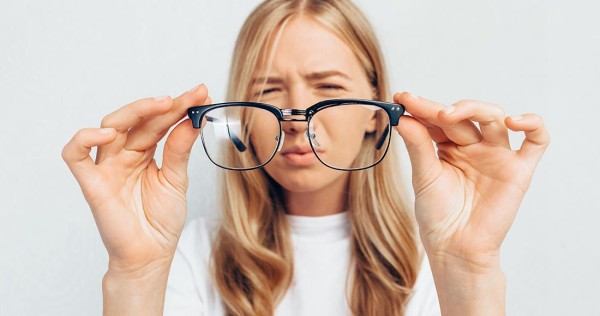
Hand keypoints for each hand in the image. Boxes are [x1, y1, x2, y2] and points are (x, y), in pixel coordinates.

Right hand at [62, 84, 209, 274]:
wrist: (150, 255)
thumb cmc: (160, 221)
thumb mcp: (176, 179)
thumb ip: (180, 150)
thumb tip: (193, 120)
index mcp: (144, 153)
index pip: (158, 122)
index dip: (179, 107)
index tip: (201, 94)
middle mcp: (123, 155)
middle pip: (138, 120)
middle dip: (164, 106)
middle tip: (189, 97)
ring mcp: (106, 166)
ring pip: (110, 126)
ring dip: (136, 111)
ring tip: (163, 105)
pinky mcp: (91, 182)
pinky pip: (75, 154)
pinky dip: (85, 138)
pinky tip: (110, 133)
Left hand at [393, 92, 548, 270]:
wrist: (455, 247)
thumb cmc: (438, 215)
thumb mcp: (424, 176)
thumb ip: (417, 146)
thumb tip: (403, 118)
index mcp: (449, 147)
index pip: (437, 120)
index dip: (421, 107)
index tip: (401, 98)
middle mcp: (474, 146)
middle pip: (463, 115)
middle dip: (440, 108)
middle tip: (419, 106)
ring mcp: (496, 155)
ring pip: (493, 118)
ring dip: (473, 109)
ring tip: (448, 115)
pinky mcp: (518, 169)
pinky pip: (536, 141)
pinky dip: (532, 125)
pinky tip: (513, 121)